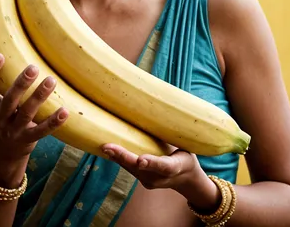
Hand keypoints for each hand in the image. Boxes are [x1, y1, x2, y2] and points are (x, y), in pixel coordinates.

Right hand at [0, 53, 68, 162]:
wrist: (6, 153)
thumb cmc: (6, 115)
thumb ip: (4, 81)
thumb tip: (15, 43)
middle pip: (8, 100)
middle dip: (20, 84)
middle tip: (33, 67)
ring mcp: (13, 131)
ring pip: (26, 113)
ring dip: (39, 96)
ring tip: (52, 80)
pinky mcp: (28, 140)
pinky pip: (41, 131)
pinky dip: (54, 121)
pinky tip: (65, 111)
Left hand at [101, 143, 220, 210]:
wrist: (186, 178)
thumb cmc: (184, 152)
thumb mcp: (185, 144)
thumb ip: (173, 133)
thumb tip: (160, 108)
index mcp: (176, 167)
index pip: (164, 166)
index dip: (152, 162)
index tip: (140, 160)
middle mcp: (161, 177)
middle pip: (140, 168)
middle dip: (123, 157)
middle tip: (108, 147)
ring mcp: (150, 181)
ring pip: (131, 169)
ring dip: (117, 157)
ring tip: (104, 146)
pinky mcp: (142, 180)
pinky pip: (129, 168)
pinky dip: (118, 158)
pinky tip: (107, 149)